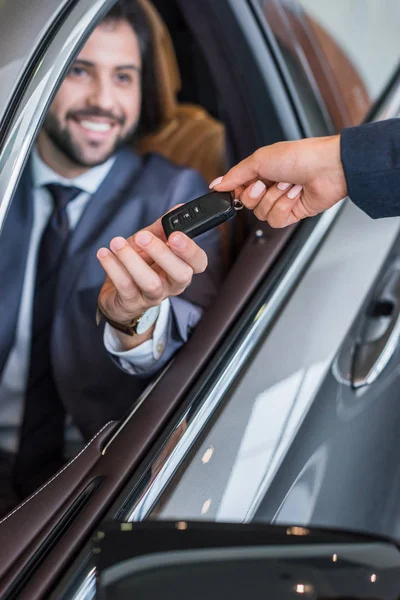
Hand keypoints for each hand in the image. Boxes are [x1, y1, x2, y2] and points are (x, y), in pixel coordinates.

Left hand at [96, 211, 207, 348]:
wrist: (117, 295)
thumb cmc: (140, 265)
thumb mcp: (151, 243)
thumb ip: (163, 227)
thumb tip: (179, 208)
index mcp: (182, 267)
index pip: (198, 262)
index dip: (190, 250)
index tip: (174, 234)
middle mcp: (172, 284)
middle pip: (181, 274)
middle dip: (162, 253)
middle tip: (143, 236)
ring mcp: (153, 296)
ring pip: (150, 282)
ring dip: (132, 260)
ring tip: (116, 243)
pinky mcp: (132, 303)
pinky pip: (125, 286)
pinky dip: (113, 267)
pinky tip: (104, 253)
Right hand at [210, 135, 346, 227]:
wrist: (328, 168)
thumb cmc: (299, 156)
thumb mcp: (259, 159)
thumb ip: (235, 175)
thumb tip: (217, 184)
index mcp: (260, 172)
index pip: (238, 191)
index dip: (239, 191)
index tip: (244, 184)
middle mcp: (270, 187)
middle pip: (248, 205)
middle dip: (258, 194)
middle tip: (269, 182)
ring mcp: (281, 201)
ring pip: (262, 214)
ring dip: (275, 198)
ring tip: (289, 185)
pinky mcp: (293, 213)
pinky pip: (277, 220)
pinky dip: (285, 206)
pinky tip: (295, 194)